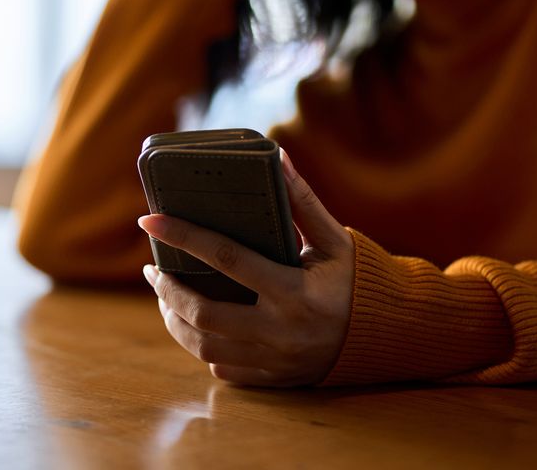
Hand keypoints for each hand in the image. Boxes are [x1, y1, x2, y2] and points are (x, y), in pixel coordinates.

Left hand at [138, 149, 353, 386]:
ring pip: (204, 347)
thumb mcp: (335, 239)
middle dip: (168, 290)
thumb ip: (303, 201)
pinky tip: (195, 324)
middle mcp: (280, 331)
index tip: (150, 219)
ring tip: (164, 296)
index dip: (184, 236)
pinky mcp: (272, 378)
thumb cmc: (357, 280)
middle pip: (203, 314)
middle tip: (154, 268)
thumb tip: (276, 157)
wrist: (386, 335)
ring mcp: (274, 360)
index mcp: (294, 292)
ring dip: (175, 320)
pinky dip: (201, 344)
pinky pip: (222, 367)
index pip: (226, 259)